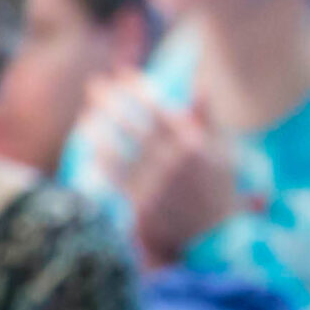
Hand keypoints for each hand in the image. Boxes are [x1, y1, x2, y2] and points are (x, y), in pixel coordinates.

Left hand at [83, 72, 260, 267]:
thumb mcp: (223, 151)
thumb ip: (208, 119)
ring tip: (86, 117)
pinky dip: (101, 163)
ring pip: (118, 150)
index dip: (138, 88)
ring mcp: (154, 183)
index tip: (123, 73)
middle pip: (133, 124)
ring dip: (99, 130)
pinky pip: (115, 180)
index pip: (158, 107)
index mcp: (192, 144)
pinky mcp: (143, 204)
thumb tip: (200, 86)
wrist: (218, 237)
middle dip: (111, 101)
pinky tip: (90, 150)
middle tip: (94, 85)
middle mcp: (171, 161)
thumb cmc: (220, 189)